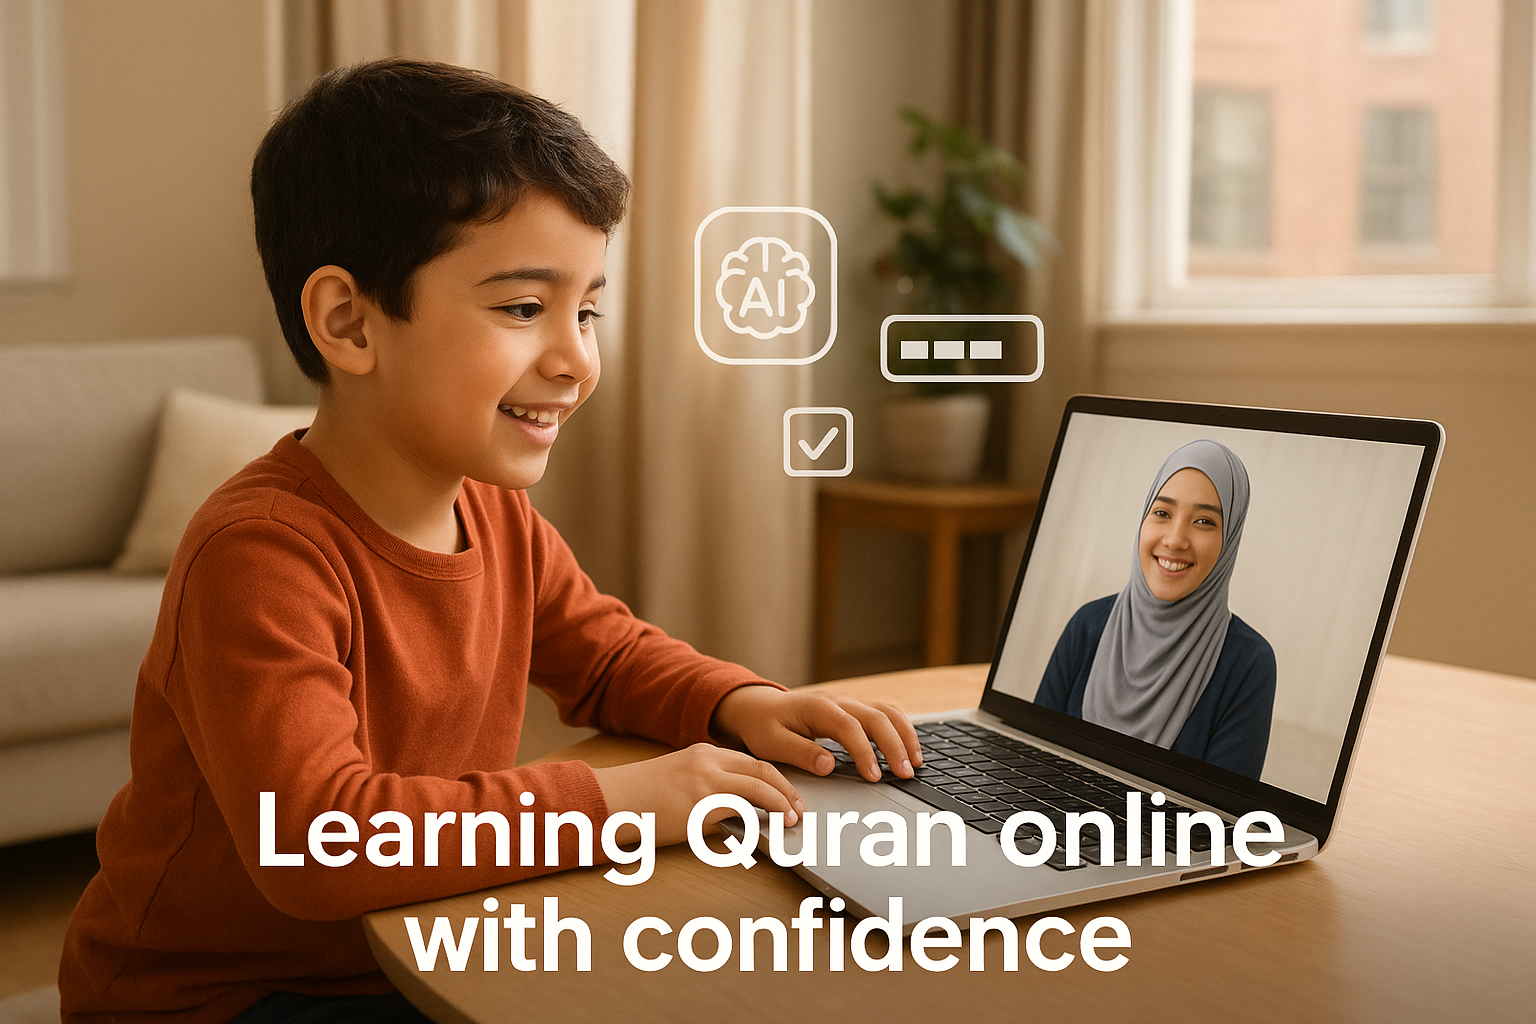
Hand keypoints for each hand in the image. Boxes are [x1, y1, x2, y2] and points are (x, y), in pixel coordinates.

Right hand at [593, 743, 803, 846]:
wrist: (612, 799)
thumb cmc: (639, 799)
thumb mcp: (677, 785)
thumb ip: (707, 793)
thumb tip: (734, 818)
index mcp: (703, 753)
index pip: (750, 760)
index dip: (774, 778)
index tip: (787, 793)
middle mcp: (708, 761)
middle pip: (761, 768)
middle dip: (786, 789)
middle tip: (799, 807)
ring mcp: (705, 780)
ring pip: (757, 785)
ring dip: (780, 802)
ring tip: (792, 819)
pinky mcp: (700, 802)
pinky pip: (740, 808)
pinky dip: (759, 819)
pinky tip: (768, 829)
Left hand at [709, 684, 922, 782]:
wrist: (759, 705)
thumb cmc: (763, 725)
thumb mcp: (771, 742)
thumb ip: (800, 752)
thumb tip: (828, 766)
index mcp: (817, 707)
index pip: (850, 727)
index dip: (864, 751)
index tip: (874, 776)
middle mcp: (839, 700)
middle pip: (877, 717)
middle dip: (895, 745)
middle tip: (906, 774)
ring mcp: (849, 701)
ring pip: (887, 710)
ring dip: (904, 735)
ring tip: (915, 762)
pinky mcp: (855, 707)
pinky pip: (885, 711)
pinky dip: (901, 728)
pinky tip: (908, 748)